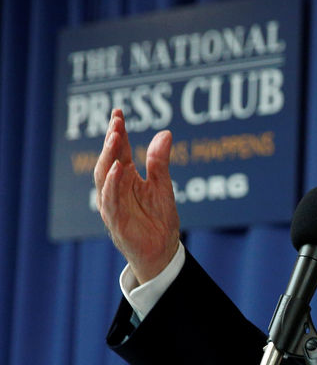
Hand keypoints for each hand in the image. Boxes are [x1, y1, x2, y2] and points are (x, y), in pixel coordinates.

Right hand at [94, 108, 179, 283]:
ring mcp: (113, 205)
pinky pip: (110, 201)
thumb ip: (160, 162)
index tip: (118, 112)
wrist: (162, 252)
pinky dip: (112, 185)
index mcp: (126, 178)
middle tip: (116, 123)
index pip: (119, 151)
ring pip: (104, 178)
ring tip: (115, 138)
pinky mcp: (116, 221)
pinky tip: (116, 170)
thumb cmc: (158, 219)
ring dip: (108, 158)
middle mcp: (115, 189)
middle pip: (108, 161)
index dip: (117, 132)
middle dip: (111, 141)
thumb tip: (165, 133)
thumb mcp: (163, 186)